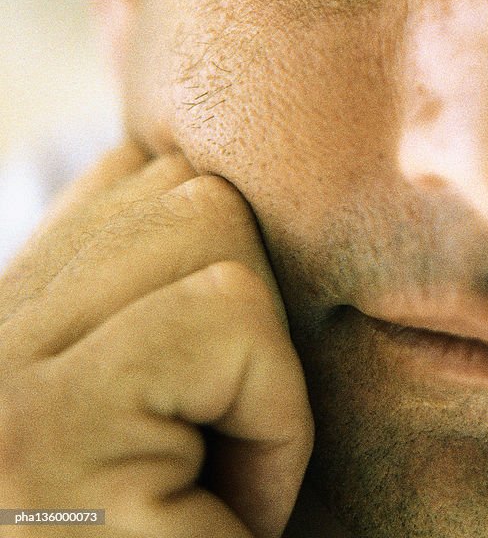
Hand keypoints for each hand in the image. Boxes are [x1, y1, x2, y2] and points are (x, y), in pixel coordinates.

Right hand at [0, 143, 312, 537]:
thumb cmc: (197, 534)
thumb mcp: (179, 397)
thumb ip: (162, 284)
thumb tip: (196, 174)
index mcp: (11, 320)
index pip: (142, 174)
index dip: (228, 269)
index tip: (210, 387)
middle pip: (191, 191)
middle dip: (250, 316)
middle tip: (212, 447)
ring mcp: (1, 383)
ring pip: (215, 230)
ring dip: (263, 370)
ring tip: (212, 481)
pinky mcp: (50, 429)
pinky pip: (228, 320)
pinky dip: (272, 417)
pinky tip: (219, 510)